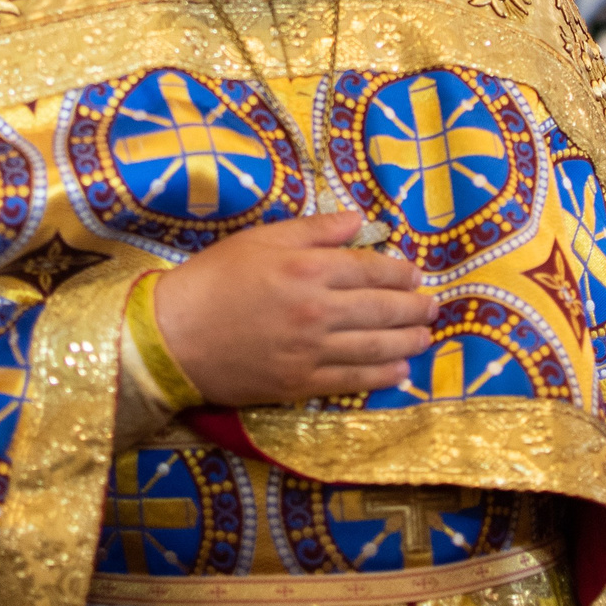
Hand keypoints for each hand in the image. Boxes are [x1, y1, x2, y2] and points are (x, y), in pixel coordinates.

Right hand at [152, 212, 435, 406]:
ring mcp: (311, 351)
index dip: (399, 272)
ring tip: (425, 336)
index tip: (415, 273)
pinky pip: (352, 380)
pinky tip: (399, 372)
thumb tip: (359, 221)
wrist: (172, 337)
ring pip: (375, 347)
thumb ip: (314, 229)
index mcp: (308, 268)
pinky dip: (382, 376)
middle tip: (433, 306)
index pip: (370, 269)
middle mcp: (317, 310)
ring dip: (407, 341)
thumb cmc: (213, 279)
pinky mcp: (300, 383)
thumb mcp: (260, 239)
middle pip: (381, 309)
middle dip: (414, 307)